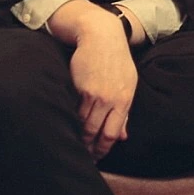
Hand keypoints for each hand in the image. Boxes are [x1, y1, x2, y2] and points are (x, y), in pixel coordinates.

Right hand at [50, 0, 138, 160]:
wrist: (101, 36)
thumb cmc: (117, 61)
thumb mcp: (128, 84)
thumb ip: (125, 112)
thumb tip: (124, 137)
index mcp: (125, 100)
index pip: (112, 135)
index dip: (102, 150)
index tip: (95, 158)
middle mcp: (110, 99)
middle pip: (95, 133)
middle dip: (87, 149)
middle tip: (80, 157)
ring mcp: (94, 94)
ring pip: (82, 125)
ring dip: (76, 137)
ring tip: (71, 145)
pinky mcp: (79, 87)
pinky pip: (72, 110)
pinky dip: (68, 121)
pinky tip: (64, 127)